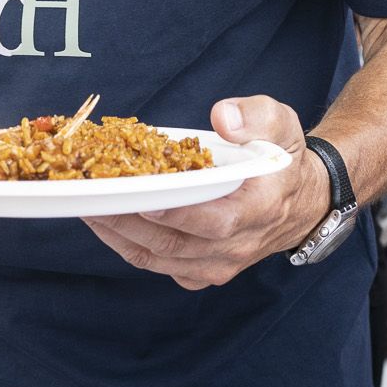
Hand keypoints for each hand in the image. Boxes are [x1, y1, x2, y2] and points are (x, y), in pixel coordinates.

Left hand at [83, 95, 323, 290]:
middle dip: (128, 221)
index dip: (177, 214)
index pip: (216, 222)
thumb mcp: (281, 124)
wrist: (298, 202)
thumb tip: (222, 118)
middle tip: (93, 195)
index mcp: (260, 208)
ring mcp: (218, 264)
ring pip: (159, 258)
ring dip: (119, 235)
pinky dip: (127, 246)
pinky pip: (157, 264)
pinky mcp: (201, 271)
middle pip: (175, 244)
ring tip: (87, 206)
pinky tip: (106, 221)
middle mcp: (238, 244)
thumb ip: (254, 116)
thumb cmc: (281, 158)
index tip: (142, 197)